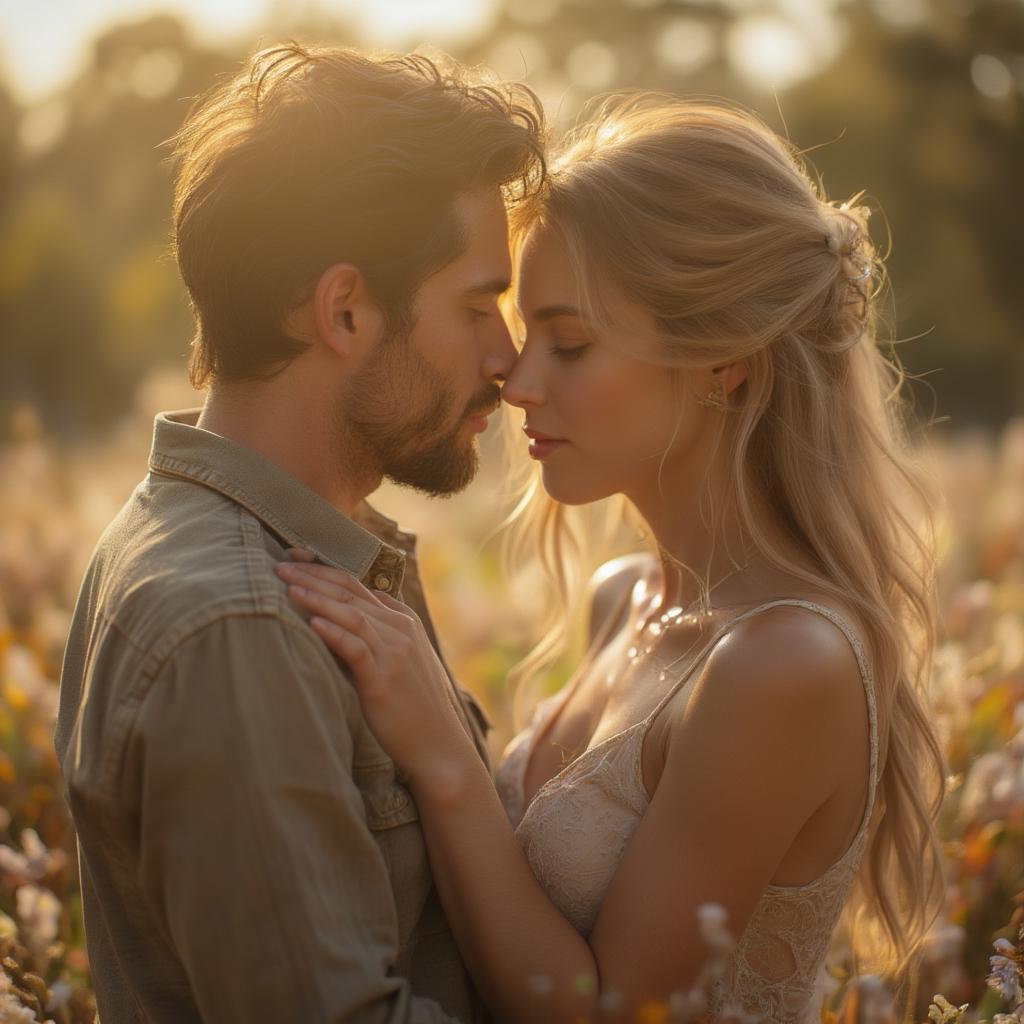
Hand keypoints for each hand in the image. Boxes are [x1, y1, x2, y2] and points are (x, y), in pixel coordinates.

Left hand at [275, 557, 476, 796]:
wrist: (437, 745)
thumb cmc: (411, 706)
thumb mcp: (396, 661)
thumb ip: (372, 637)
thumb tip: (330, 623)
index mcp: (402, 620)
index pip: (357, 584)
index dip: (324, 570)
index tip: (294, 561)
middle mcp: (400, 629)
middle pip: (350, 592)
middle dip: (313, 576)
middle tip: (280, 566)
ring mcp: (395, 651)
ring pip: (351, 614)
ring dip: (317, 598)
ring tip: (288, 588)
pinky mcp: (384, 678)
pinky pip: (356, 648)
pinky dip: (334, 633)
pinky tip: (313, 624)